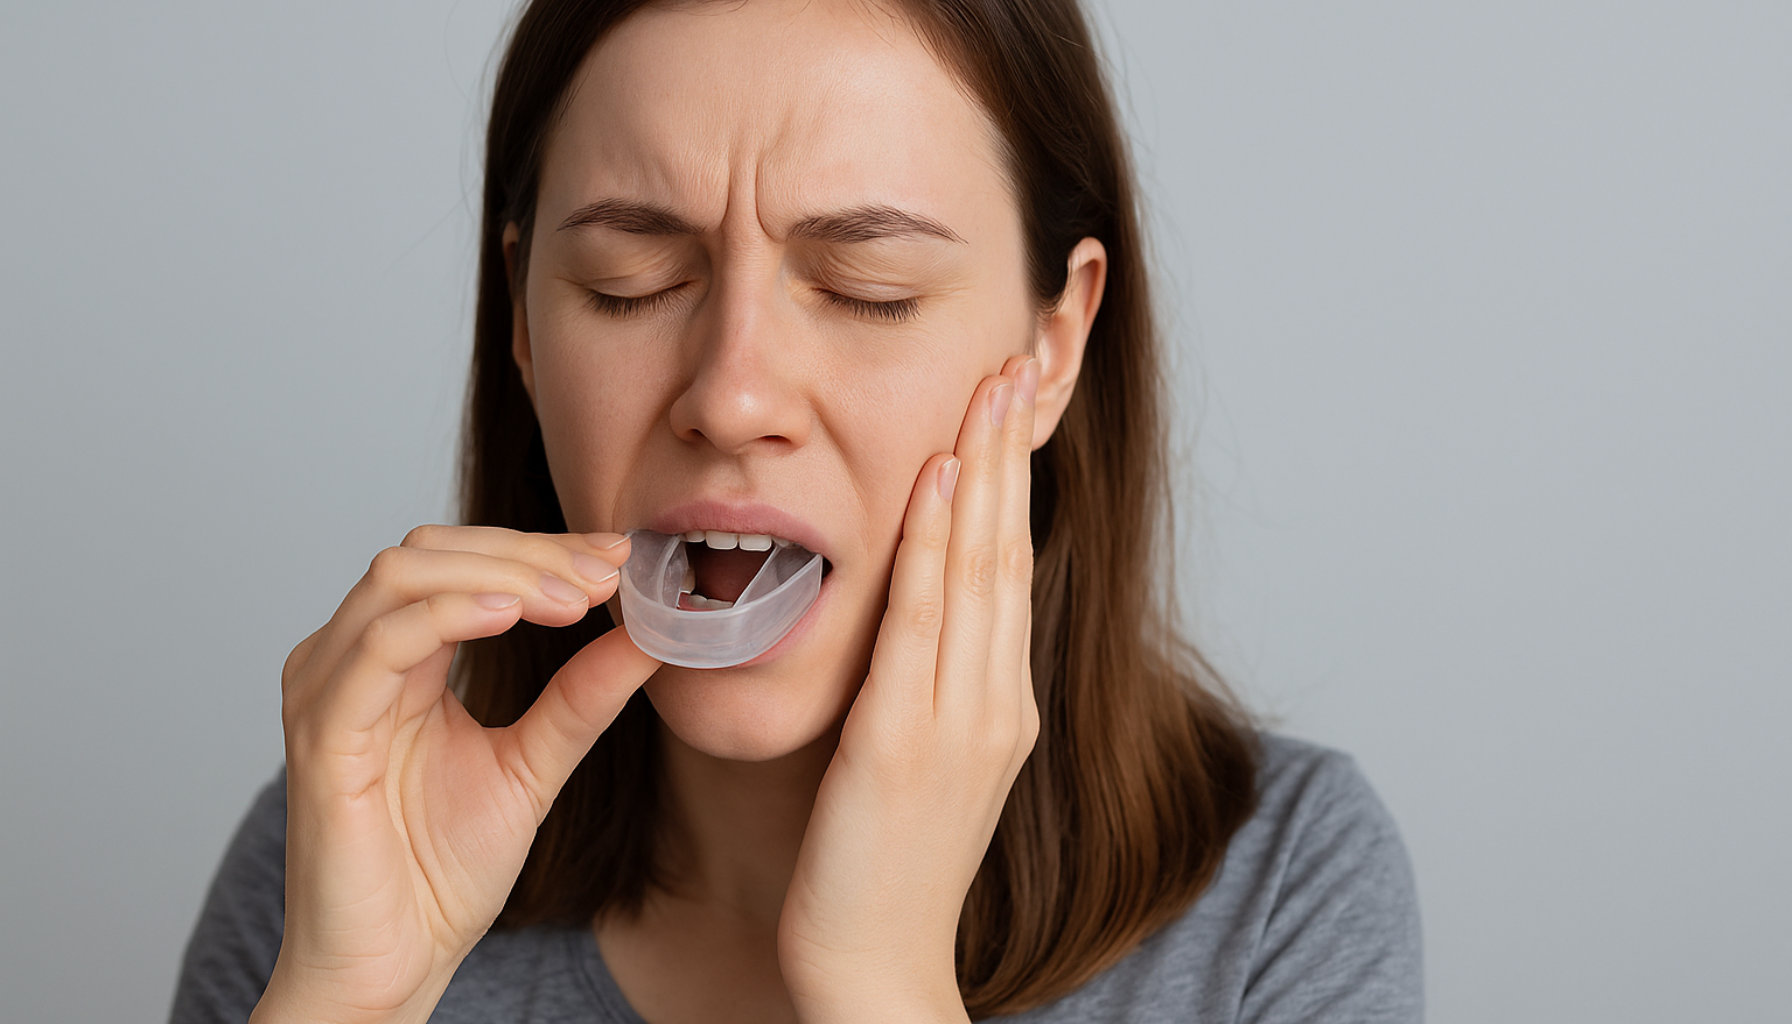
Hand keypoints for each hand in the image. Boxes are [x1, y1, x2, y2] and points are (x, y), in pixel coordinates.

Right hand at [256, 527, 660, 1023]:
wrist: (394, 964)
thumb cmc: (438, 874)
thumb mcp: (533, 765)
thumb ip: (580, 697)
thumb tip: (646, 634)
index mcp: (392, 660)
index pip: (458, 562)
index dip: (539, 550)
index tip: (618, 558)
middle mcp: (348, 660)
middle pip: (428, 551)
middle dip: (526, 553)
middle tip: (605, 574)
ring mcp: (327, 690)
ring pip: (402, 577)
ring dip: (500, 575)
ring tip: (575, 598)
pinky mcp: (323, 734)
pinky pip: (379, 645)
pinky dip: (448, 614)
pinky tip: (511, 615)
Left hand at [778, 355, 1041, 1022]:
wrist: (877, 966)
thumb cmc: (888, 864)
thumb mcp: (928, 761)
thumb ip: (935, 683)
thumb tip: (924, 611)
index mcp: (1002, 703)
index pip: (1013, 566)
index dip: (1015, 478)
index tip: (1014, 400)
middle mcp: (996, 701)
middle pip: (1009, 549)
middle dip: (1014, 449)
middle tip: (1018, 358)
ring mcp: (961, 720)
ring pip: (977, 568)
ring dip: (983, 469)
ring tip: (990, 386)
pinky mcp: (905, 741)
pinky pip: (922, 622)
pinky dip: (933, 543)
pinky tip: (935, 480)